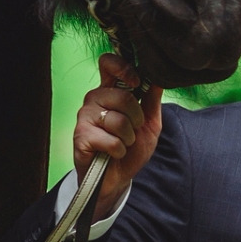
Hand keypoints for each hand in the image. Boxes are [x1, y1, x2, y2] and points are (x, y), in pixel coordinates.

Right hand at [72, 53, 162, 215]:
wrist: (117, 178)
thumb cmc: (131, 148)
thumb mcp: (149, 122)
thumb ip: (152, 99)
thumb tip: (159, 75)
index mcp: (111, 91)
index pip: (108, 63)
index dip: (123, 68)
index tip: (136, 82)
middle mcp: (94, 99)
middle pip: (123, 96)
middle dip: (136, 119)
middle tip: (131, 131)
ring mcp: (84, 116)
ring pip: (118, 120)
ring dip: (128, 138)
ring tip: (122, 143)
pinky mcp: (81, 136)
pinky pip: (112, 140)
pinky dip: (119, 151)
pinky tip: (113, 153)